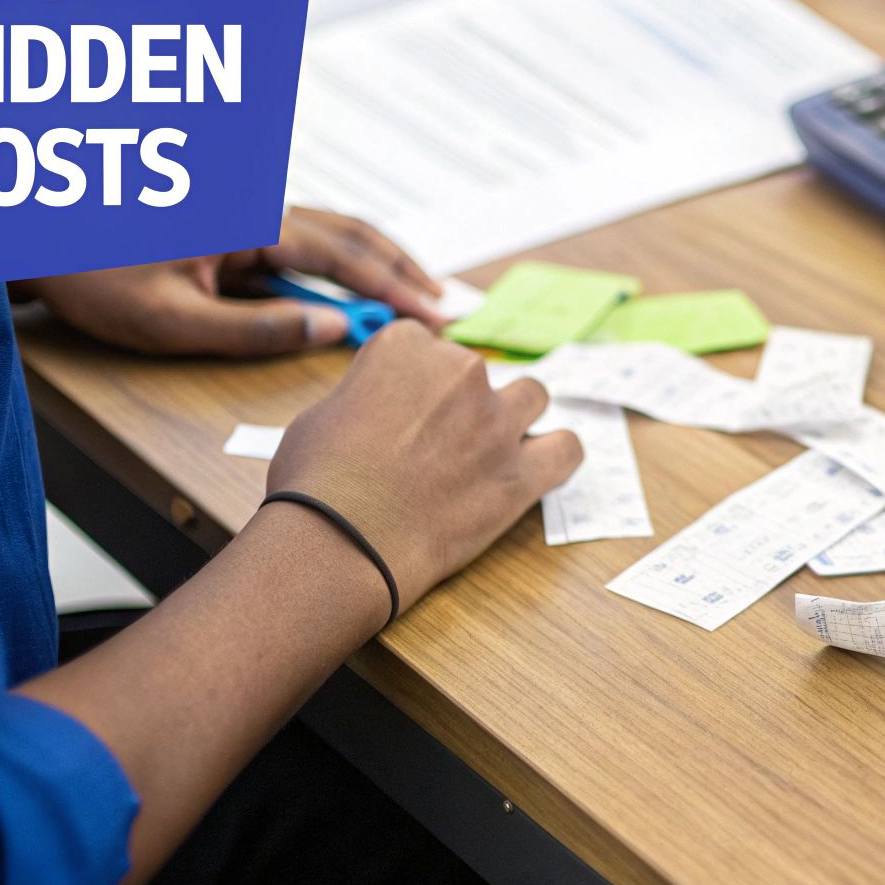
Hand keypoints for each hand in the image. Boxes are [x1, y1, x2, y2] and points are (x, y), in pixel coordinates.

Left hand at [15, 207, 445, 356]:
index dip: (395, 289)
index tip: (437, 317)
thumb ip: (259, 329)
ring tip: (418, 297)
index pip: (343, 255)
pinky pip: (305, 242)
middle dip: (403, 270)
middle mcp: (256, 205)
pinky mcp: (234, 224)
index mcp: (249, 220)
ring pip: (333, 233)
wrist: (31, 235)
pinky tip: (359, 292)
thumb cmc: (91, 275)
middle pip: (352, 233)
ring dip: (378, 266)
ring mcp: (246, 211)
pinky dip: (343, 265)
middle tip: (447, 308)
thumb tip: (335, 332)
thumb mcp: (174, 320)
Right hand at [264, 321, 583, 605]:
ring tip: (489, 449)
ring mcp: (497, 422)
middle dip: (459, 402)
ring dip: (514, 417)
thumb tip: (379, 414)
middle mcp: (461, 372)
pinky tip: (542, 465)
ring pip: (531, 397)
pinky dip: (558, 454)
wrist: (343, 540)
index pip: (424, 345)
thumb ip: (366, 398)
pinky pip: (566, 449)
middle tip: (434, 443)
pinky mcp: (521, 473)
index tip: (402, 410)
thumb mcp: (321, 415)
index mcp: (407, 347)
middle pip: (476, 372)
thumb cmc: (318, 482)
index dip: (413, 382)